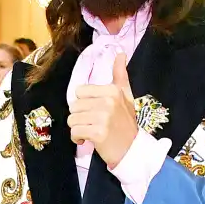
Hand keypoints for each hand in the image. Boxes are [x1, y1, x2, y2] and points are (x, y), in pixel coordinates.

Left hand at [67, 51, 137, 168]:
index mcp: (112, 90)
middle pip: (74, 105)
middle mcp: (108, 101)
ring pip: (72, 119)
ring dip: (78, 128)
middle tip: (92, 124)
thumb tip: (120, 54)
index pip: (80, 91)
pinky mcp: (98, 133)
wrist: (132, 149)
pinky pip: (75, 131)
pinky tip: (87, 140)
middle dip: (80, 117)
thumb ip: (120, 75)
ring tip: (90, 132)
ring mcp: (103, 117)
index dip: (83, 103)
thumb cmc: (125, 123)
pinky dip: (77, 138)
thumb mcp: (125, 96)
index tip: (94, 112)